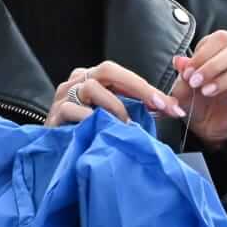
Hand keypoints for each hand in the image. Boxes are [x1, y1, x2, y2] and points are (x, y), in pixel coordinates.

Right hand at [45, 61, 186, 126]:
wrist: (56, 156)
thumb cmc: (89, 133)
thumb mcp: (117, 117)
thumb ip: (140, 109)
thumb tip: (172, 107)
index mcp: (94, 78)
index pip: (123, 75)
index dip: (148, 89)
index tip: (171, 106)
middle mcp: (78, 81)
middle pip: (108, 70)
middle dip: (137, 87)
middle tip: (157, 105)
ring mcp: (64, 96)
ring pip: (91, 87)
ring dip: (114, 106)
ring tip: (126, 125)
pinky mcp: (53, 114)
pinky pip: (72, 109)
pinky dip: (90, 118)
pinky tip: (101, 129)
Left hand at [169, 29, 226, 147]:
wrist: (204, 123)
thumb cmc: (193, 99)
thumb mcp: (183, 88)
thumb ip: (183, 73)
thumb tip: (179, 60)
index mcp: (219, 50)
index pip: (220, 39)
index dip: (204, 53)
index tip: (187, 73)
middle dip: (214, 66)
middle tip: (196, 83)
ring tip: (208, 92)